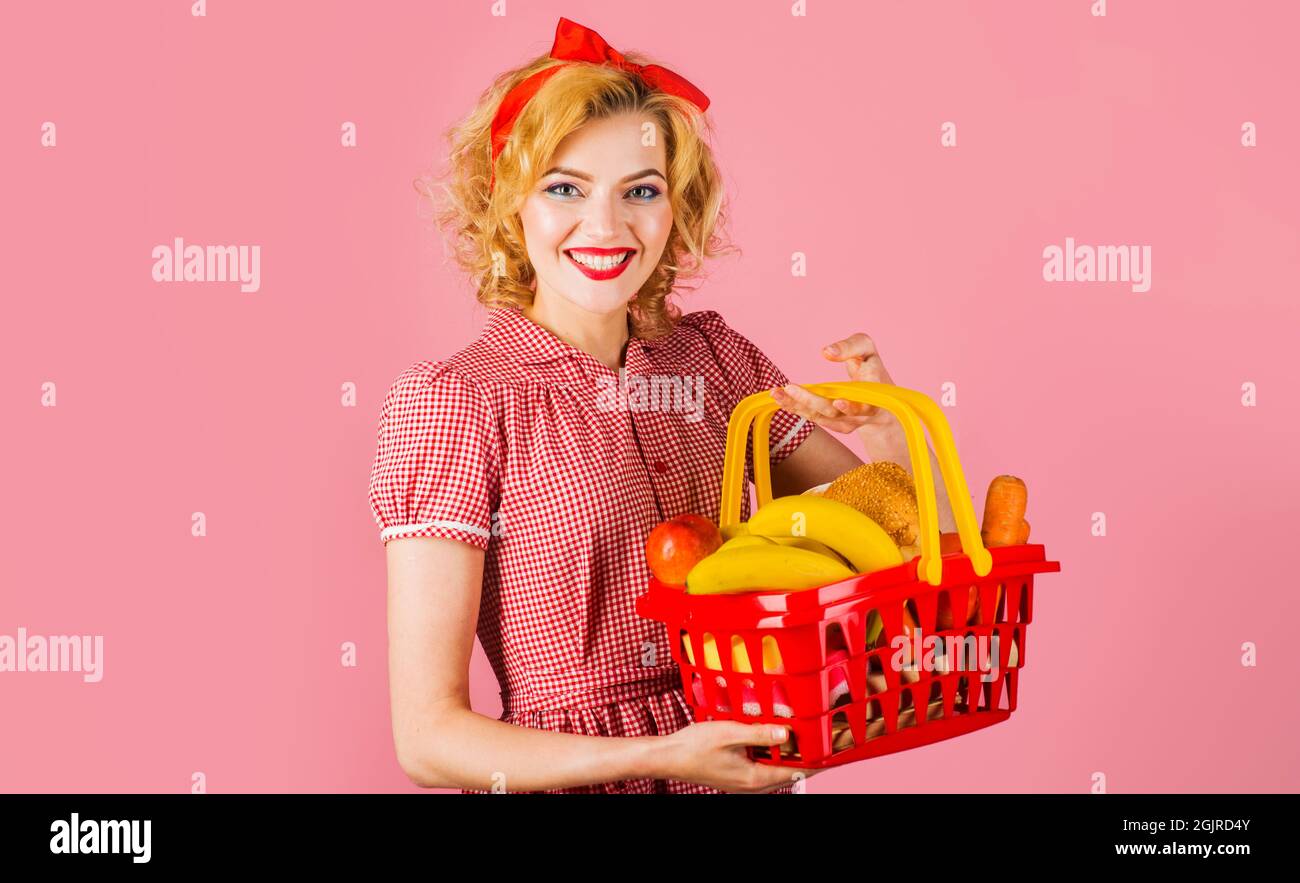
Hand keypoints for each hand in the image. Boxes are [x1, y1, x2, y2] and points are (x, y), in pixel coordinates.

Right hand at [656, 721, 822, 792]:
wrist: (669, 756)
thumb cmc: (694, 747)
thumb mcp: (729, 734)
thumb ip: (759, 733)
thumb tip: (787, 733)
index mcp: (755, 778)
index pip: (796, 771)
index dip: (816, 760)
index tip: (833, 750)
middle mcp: (753, 784)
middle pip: (790, 771)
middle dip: (807, 756)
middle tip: (823, 738)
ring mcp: (746, 781)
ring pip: (777, 768)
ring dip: (789, 754)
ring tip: (803, 735)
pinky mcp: (738, 774)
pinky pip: (764, 765)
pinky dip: (773, 753)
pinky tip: (772, 737)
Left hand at [770, 332, 899, 433]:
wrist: (878, 397)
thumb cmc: (870, 366)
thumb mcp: (866, 349)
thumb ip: (850, 346)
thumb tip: (827, 352)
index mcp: (875, 393)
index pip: (865, 405)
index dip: (852, 407)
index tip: (838, 402)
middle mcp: (861, 413)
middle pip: (834, 412)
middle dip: (812, 401)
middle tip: (791, 388)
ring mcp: (847, 421)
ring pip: (820, 416)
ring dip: (797, 405)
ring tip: (776, 393)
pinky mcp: (834, 424)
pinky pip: (813, 417)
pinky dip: (795, 407)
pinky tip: (779, 398)